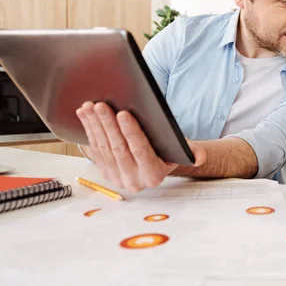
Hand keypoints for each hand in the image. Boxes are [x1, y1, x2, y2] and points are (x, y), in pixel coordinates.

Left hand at [76, 101, 206, 192]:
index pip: (140, 151)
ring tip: (91, 106)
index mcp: (153, 175)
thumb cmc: (169, 151)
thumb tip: (199, 157)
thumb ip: (193, 153)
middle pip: (118, 149)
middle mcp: (133, 180)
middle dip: (108, 125)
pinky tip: (86, 115)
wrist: (155, 164)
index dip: (131, 132)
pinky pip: (94, 149)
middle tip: (101, 105)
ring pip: (104, 148)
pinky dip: (89, 130)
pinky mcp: (104, 171)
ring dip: (95, 125)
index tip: (123, 113)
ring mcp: (117, 177)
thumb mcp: (183, 151)